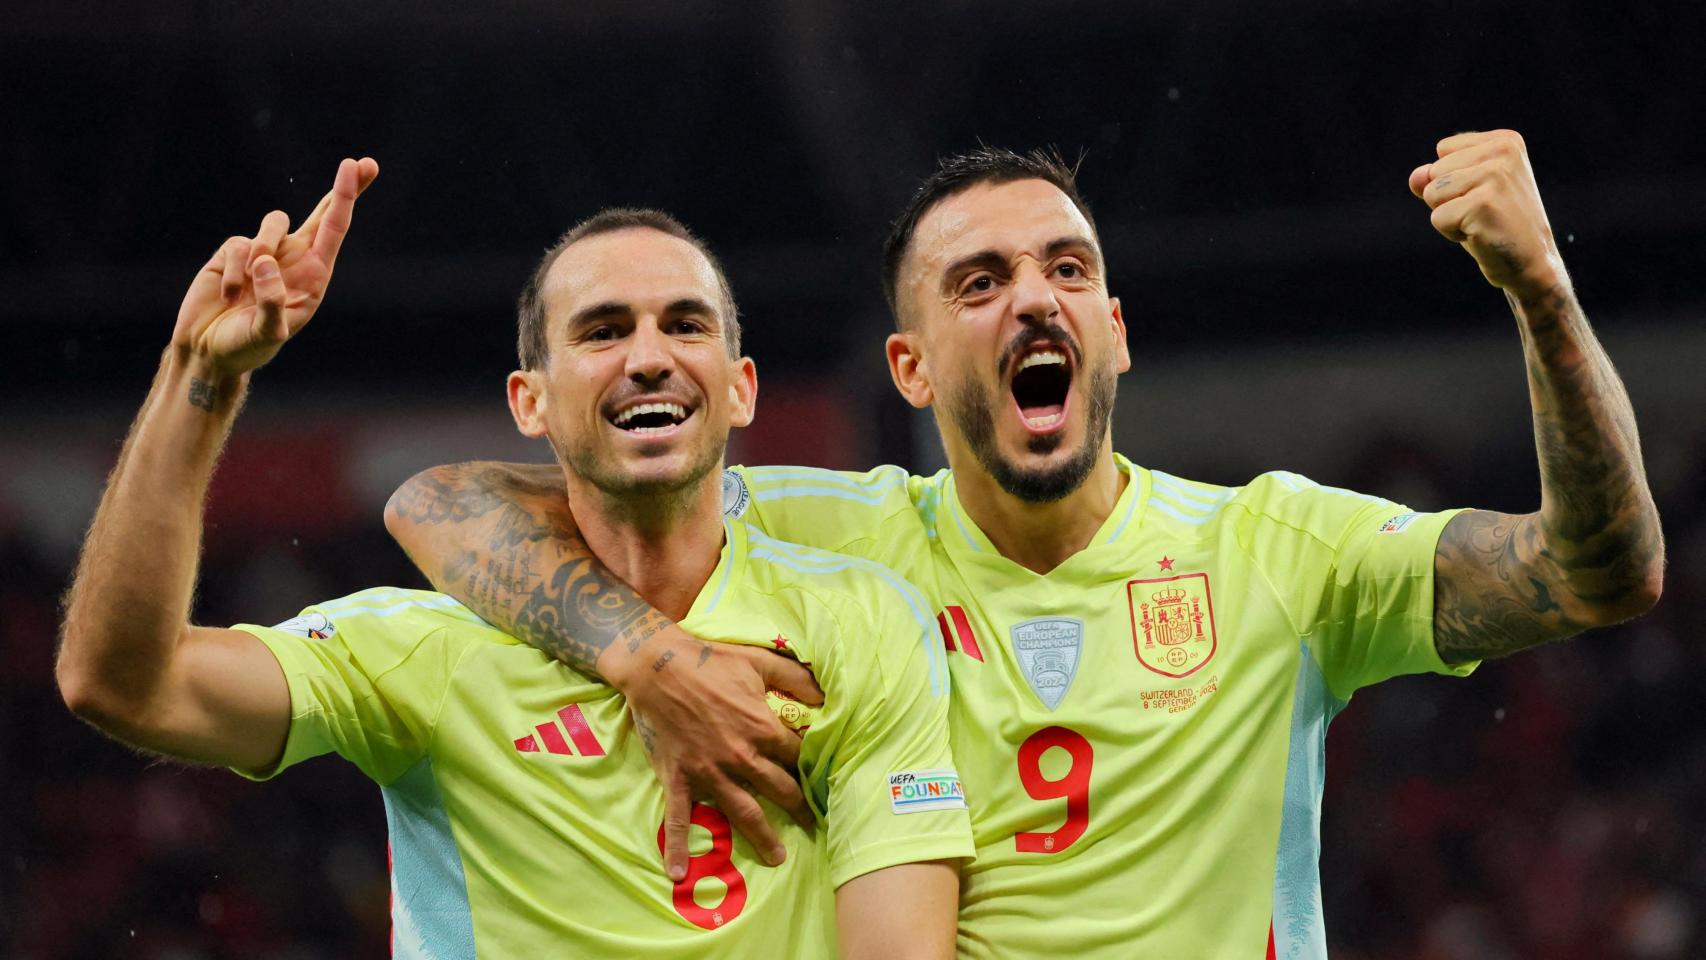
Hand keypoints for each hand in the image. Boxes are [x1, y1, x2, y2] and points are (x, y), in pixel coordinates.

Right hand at [172, 157, 379, 376]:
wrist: (208, 351)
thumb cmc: (245, 347)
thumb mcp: (267, 334)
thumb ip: (271, 301)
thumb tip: (265, 262)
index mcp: (314, 277)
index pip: (334, 230)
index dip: (347, 199)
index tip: (361, 168)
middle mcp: (294, 260)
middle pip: (321, 214)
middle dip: (342, 189)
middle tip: (360, 164)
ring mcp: (264, 253)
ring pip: (272, 224)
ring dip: (261, 253)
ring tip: (244, 293)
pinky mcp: (234, 253)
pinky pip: (238, 246)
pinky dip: (232, 273)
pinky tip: (227, 296)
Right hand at [614, 626, 824, 880]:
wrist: (657, 666)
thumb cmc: (710, 660)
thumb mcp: (759, 661)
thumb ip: (795, 677)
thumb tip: (827, 691)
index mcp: (761, 727)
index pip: (798, 757)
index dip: (814, 768)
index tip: (827, 780)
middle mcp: (740, 756)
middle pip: (779, 790)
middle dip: (799, 808)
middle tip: (814, 824)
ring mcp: (709, 772)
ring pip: (743, 812)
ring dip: (762, 838)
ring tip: (778, 859)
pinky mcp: (680, 779)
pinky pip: (679, 819)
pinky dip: (678, 847)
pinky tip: (679, 874)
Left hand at [1409, 130, 1565, 302]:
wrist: (1531, 261)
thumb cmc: (1496, 224)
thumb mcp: (1466, 192)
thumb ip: (1437, 177)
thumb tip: (1415, 176)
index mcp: (1504, 141)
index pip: (1444, 149)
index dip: (1452, 179)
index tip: (1483, 195)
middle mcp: (1503, 151)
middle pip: (1434, 171)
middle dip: (1448, 199)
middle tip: (1483, 212)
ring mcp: (1495, 175)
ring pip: (1432, 193)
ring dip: (1449, 215)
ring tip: (1481, 222)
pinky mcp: (1483, 203)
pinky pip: (1438, 217)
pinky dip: (1452, 232)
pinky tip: (1481, 234)